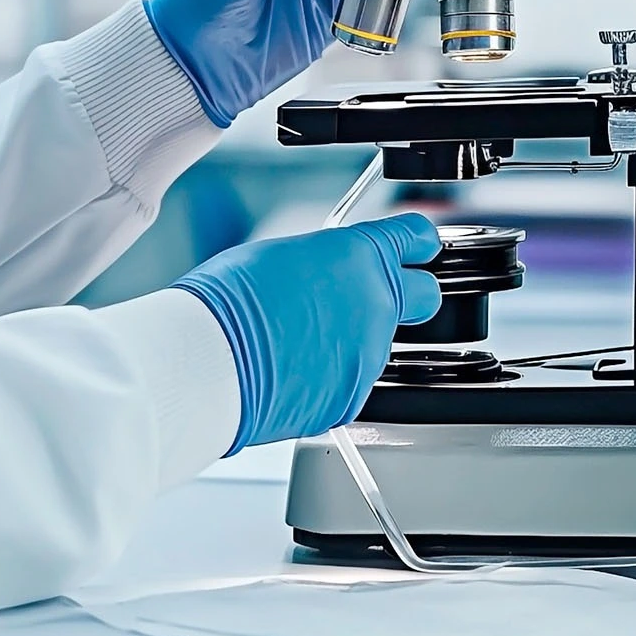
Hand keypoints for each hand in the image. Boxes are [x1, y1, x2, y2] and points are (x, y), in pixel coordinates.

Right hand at [173, 214, 443, 450]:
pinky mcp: (352, 398)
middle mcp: (377, 304)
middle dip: (409, 295)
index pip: (416, 237)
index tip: (418, 246)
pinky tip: (291, 370)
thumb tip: (323, 274)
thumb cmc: (229, 302)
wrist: (210, 365)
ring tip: (297, 342)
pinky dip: (328, 378)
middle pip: (425, 297)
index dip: (418, 242)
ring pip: (377, 345)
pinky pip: (349, 382)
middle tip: (369, 299)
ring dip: (350, 341)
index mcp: (360, 256)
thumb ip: (321, 263)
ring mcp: (369, 355)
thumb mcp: (278, 255)